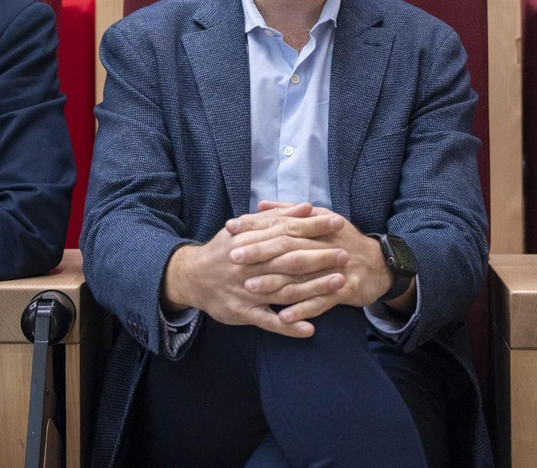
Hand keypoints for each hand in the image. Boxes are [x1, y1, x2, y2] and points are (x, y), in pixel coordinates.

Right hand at [163, 202, 332, 337]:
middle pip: (289, 259)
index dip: (313, 226)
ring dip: (313, 288)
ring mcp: (247, 290)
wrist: (191, 277)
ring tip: (340, 284)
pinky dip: (289, 326)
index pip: (287, 230)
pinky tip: (310, 329)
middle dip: (319, 256)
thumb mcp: (244, 227)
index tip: (338, 223)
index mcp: (250, 240)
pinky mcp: (243, 312)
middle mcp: (250, 264)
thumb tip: (306, 207)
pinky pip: (268, 321)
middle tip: (345, 254)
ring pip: (284, 289)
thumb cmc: (224, 249)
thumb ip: (276, 217)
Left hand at [225, 201, 395, 324]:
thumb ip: (289, 213)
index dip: (255, 225)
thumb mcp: (320, 220)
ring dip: (275, 283)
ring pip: (301, 276)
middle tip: (234, 257)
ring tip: (250, 288)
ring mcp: (335, 267)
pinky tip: (284, 317)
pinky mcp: (346, 289)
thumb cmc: (342, 242)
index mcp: (316, 225)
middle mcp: (324, 243)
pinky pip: (322, 301)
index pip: (281, 223)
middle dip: (259, 252)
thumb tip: (261, 205)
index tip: (230, 228)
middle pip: (288, 247)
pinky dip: (303, 309)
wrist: (380, 265)